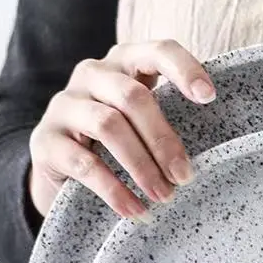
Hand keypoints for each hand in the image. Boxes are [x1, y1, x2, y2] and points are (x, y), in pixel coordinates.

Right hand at [28, 39, 215, 218]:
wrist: (59, 176)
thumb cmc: (116, 150)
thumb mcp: (143, 130)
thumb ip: (169, 124)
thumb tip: (218, 153)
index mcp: (124, 66)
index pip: (156, 51)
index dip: (183, 68)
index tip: (209, 97)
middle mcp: (92, 76)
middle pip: (134, 97)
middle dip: (164, 140)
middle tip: (185, 177)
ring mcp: (64, 106)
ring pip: (109, 125)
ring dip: (142, 166)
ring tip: (164, 197)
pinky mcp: (45, 141)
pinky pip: (84, 163)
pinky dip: (114, 190)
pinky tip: (135, 211)